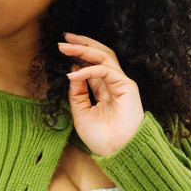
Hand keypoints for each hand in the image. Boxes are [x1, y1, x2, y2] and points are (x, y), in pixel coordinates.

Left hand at [58, 32, 144, 156]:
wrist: (117, 153)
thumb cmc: (101, 138)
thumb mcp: (81, 113)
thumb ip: (77, 93)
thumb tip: (72, 72)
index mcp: (104, 89)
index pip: (92, 64)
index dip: (78, 54)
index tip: (63, 47)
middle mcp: (113, 83)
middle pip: (100, 54)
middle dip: (82, 44)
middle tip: (64, 38)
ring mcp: (121, 83)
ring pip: (104, 57)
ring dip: (83, 50)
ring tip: (65, 47)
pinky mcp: (127, 86)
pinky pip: (105, 71)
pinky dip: (88, 70)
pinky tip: (73, 74)